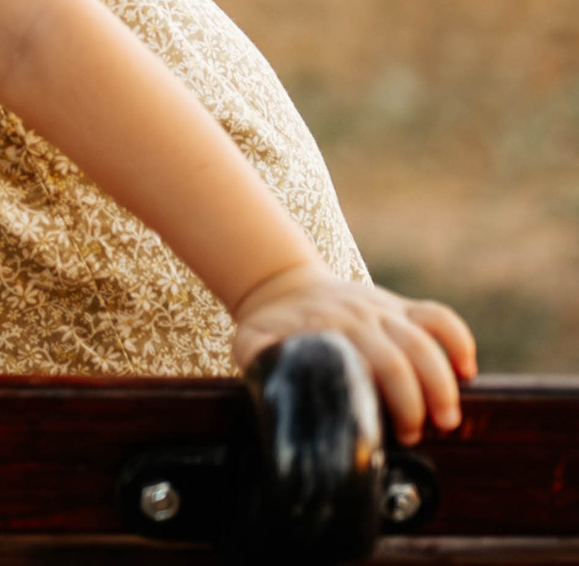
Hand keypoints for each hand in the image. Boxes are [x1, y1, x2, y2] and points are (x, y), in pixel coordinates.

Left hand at [230, 263, 476, 444]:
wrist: (281, 283)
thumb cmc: (269, 324)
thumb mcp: (252, 341)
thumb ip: (260, 357)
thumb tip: (272, 372)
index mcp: (328, 328)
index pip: (367, 364)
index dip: (388, 400)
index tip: (393, 434)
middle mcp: (361, 317)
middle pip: (401, 357)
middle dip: (417, 400)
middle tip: (418, 434)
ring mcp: (384, 309)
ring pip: (425, 339)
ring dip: (442, 381)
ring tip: (448, 419)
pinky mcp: (400, 306)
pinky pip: (438, 315)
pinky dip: (458, 340)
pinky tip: (466, 371)